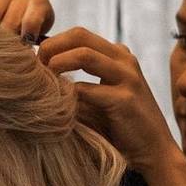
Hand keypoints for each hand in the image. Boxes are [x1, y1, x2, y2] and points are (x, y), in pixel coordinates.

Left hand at [37, 27, 178, 172]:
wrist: (152, 150)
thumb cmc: (116, 125)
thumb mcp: (95, 96)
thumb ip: (75, 82)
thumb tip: (36, 74)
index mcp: (117, 55)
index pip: (78, 35)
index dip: (52, 43)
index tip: (34, 62)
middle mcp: (124, 60)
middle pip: (79, 36)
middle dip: (50, 47)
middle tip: (34, 66)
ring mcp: (127, 77)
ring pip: (84, 55)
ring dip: (57, 64)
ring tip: (44, 79)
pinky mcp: (125, 100)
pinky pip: (87, 89)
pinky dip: (66, 94)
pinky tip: (57, 105)